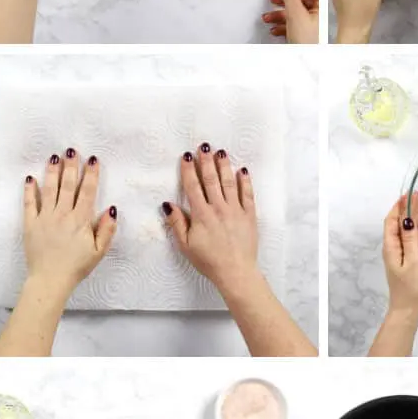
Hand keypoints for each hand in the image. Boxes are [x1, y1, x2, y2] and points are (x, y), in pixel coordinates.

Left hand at [23, 150, 116, 300]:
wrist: (50, 280)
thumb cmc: (76, 267)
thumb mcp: (99, 251)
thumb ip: (107, 230)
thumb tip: (112, 210)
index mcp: (81, 220)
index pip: (88, 192)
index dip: (91, 174)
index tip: (93, 160)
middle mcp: (63, 214)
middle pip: (68, 185)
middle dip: (71, 166)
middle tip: (71, 150)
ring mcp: (45, 218)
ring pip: (49, 190)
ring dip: (52, 172)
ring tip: (54, 157)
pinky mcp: (30, 224)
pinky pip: (29, 204)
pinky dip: (30, 190)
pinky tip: (31, 178)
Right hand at [162, 145, 257, 296]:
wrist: (235, 271)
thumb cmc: (209, 261)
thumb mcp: (186, 245)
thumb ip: (177, 223)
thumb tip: (168, 205)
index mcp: (201, 214)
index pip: (193, 187)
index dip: (189, 170)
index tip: (187, 156)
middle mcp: (218, 208)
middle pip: (211, 180)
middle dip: (206, 162)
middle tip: (204, 146)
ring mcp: (235, 210)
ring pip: (229, 183)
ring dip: (224, 166)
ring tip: (221, 152)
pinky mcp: (249, 215)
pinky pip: (247, 194)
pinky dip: (245, 182)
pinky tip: (242, 171)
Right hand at [262, 0, 318, 42]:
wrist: (310, 66)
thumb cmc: (310, 42)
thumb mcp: (296, 14)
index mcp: (322, 5)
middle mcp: (320, 14)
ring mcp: (313, 25)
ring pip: (295, 13)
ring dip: (279, 14)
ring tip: (268, 17)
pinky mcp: (306, 35)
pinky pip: (294, 25)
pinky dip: (283, 25)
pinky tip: (275, 29)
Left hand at [382, 193, 417, 314]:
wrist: (408, 307)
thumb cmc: (410, 285)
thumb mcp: (413, 260)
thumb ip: (411, 239)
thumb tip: (408, 219)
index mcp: (391, 246)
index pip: (392, 221)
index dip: (399, 207)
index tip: (408, 195)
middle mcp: (393, 247)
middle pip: (398, 223)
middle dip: (406, 209)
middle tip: (417, 194)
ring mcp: (400, 252)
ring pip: (405, 230)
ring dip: (412, 217)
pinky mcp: (407, 258)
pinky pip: (411, 238)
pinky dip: (417, 228)